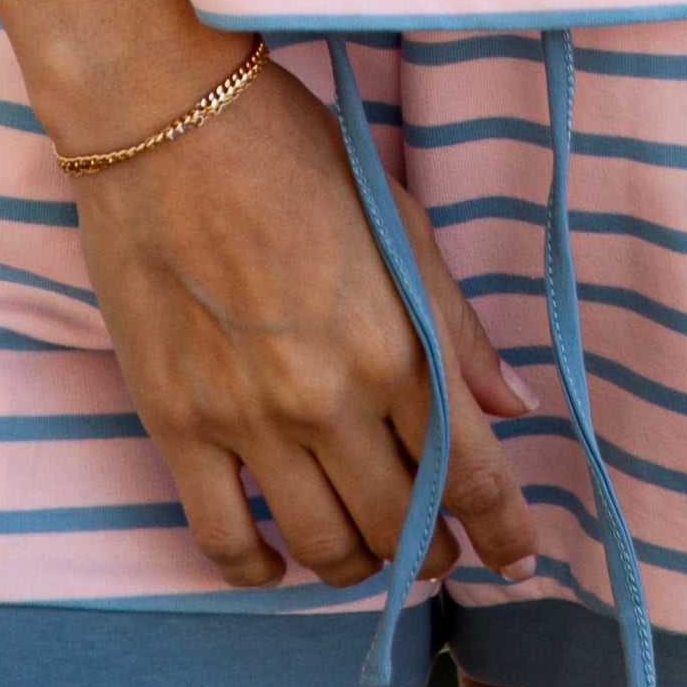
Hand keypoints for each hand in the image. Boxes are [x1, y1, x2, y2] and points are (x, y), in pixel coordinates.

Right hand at [72, 56, 539, 595]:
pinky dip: (257, 570)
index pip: (471, 473)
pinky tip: (276, 563)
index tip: (521, 561)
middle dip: (434, 552)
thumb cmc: (291, 149)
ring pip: (322, 546)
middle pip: (401, 523)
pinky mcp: (177, 422)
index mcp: (395, 342)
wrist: (165, 115)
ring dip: (358, 568)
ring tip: (370, 555)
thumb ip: (455, 325)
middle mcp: (329, 397)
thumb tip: (513, 405)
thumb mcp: (398, 218)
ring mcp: (248, 417)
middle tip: (441, 551)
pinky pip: (222, 538)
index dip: (506, 532)